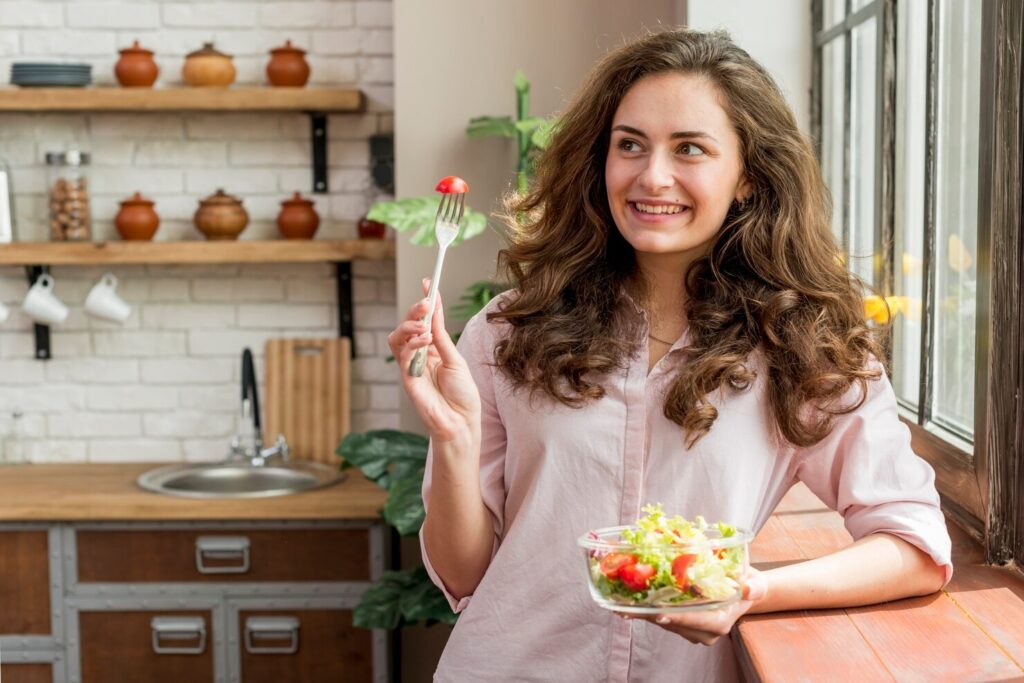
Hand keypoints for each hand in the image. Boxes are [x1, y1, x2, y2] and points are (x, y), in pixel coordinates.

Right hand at [388, 279, 480, 443]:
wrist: (461, 422)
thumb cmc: (462, 395)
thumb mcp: (455, 359)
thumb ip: (441, 336)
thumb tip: (435, 310)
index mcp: (433, 349)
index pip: (425, 320)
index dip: (425, 301)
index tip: (428, 282)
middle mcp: (419, 355)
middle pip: (407, 325)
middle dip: (414, 310)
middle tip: (426, 301)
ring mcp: (411, 366)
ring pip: (397, 338)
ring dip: (408, 326)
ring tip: (423, 325)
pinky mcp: (407, 378)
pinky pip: (401, 355)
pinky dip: (411, 343)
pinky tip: (424, 340)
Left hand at [618, 568, 767, 645]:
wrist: (742, 590)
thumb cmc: (748, 583)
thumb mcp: (755, 582)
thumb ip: (753, 587)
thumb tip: (749, 588)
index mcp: (720, 623)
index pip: (698, 622)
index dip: (679, 618)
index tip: (660, 614)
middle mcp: (703, 632)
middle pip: (674, 623)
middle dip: (650, 616)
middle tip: (625, 609)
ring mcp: (690, 630)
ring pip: (663, 622)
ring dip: (642, 613)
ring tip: (618, 604)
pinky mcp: (680, 624)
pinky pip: (660, 617)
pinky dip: (643, 610)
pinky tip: (623, 604)